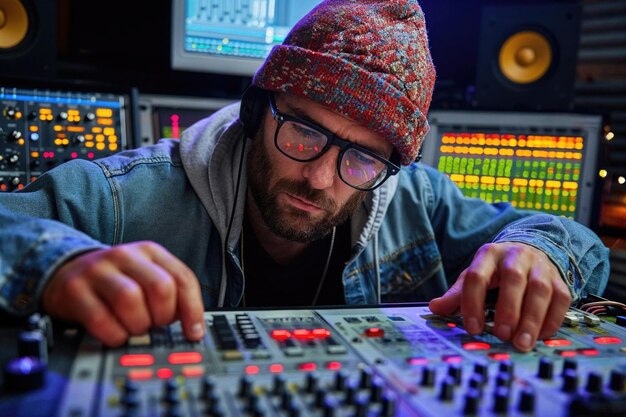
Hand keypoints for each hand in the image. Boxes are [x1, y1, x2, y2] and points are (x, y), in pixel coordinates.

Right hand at [42, 241, 204, 346]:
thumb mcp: (146, 277)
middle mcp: (125, 256)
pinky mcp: (74, 289)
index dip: (193, 310)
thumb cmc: (116, 281)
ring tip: (134, 328)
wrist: (66, 272)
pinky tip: (115, 335)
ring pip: (130, 299)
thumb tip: (192, 327)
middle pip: (160, 287)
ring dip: (138, 325)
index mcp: (150, 252)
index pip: (183, 279)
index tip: (194, 332)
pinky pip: (100, 319)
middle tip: (156, 325)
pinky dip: (114, 335)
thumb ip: (171, 295)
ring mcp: (98, 270)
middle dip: (163, 315)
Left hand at [429, 242, 570, 351]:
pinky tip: (540, 336)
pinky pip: (561, 299)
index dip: (473, 303)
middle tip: (502, 335)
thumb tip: (435, 308)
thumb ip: (457, 294)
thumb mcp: (474, 275)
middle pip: (514, 279)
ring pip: (540, 289)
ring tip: (522, 342)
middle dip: (508, 309)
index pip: (477, 276)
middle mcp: (516, 256)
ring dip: (532, 318)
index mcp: (488, 255)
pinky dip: (551, 319)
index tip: (474, 328)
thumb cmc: (496, 269)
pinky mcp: (559, 279)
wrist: (530, 249)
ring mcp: (540, 266)